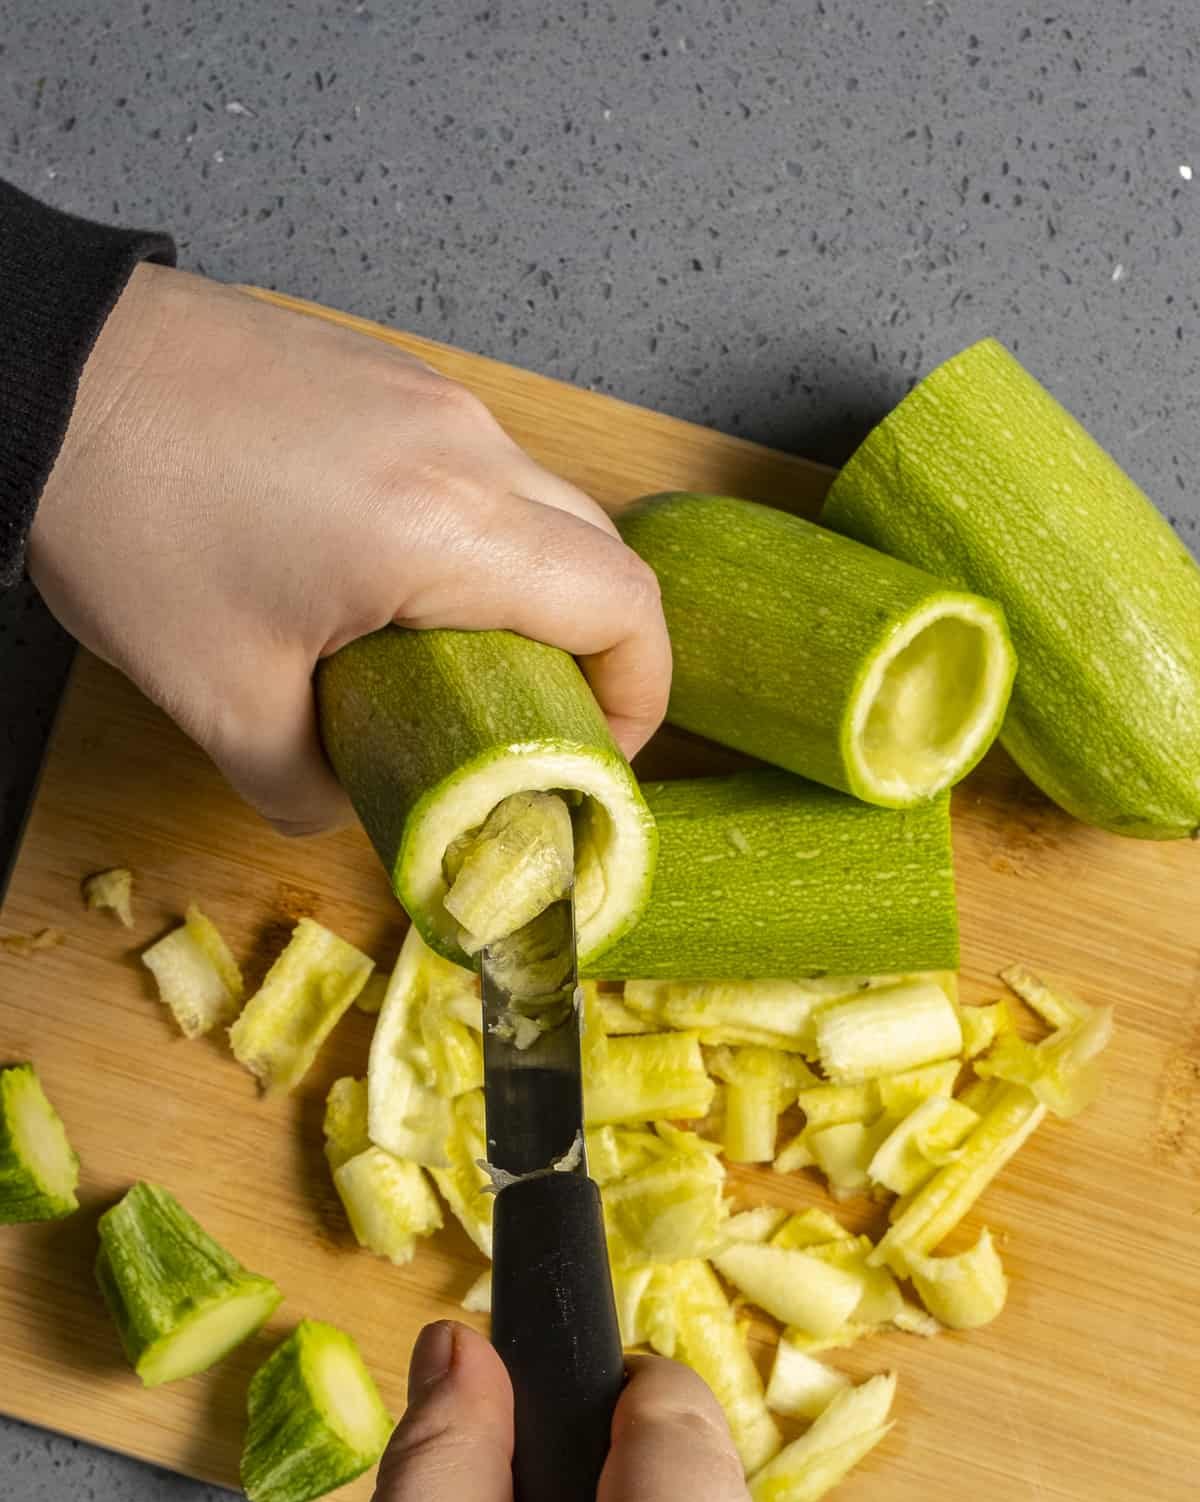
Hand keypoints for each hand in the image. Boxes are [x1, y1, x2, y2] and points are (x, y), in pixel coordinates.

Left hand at [28, 265, 668, 833]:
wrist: (45, 371)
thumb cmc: (129, 520)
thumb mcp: (220, 701)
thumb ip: (309, 790)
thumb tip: (354, 812)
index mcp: (448, 530)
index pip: (625, 608)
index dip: (640, 699)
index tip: (592, 757)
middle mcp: (467, 446)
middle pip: (605, 555)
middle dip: (599, 652)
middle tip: (538, 723)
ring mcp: (432, 395)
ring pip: (544, 504)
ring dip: (533, 591)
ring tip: (458, 658)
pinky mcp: (391, 374)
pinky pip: (480, 465)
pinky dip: (479, 535)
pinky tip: (396, 579)